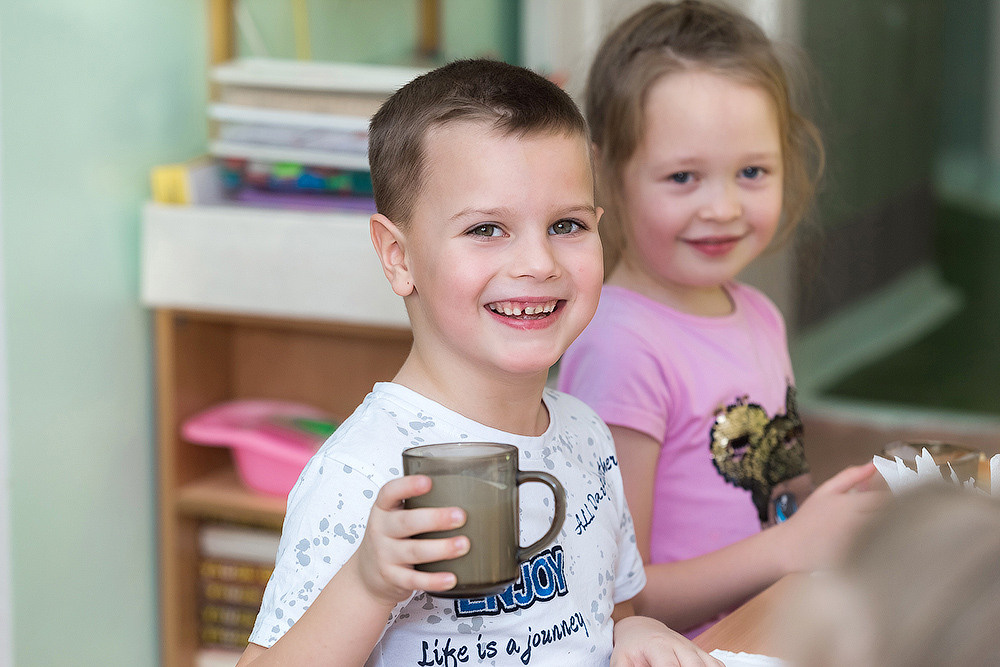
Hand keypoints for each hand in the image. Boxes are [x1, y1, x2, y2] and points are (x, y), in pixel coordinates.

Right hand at [348, 474, 469, 605]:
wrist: (367, 575)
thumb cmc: (390, 539)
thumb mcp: (394, 517)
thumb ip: (418, 505)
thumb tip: (464, 493)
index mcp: (383, 510)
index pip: (390, 492)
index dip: (408, 486)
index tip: (428, 481)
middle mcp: (381, 530)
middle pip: (406, 522)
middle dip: (435, 519)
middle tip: (460, 516)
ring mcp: (385, 555)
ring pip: (414, 551)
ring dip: (441, 548)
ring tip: (463, 544)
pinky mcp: (393, 578)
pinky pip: (414, 580)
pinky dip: (434, 580)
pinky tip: (451, 578)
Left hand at [611, 616, 722, 666]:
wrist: (641, 630)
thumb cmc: (630, 649)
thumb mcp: (621, 661)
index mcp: (658, 645)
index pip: (670, 666)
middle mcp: (680, 645)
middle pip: (694, 665)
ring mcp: (693, 648)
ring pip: (709, 665)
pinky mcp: (701, 653)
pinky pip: (716, 664)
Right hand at [775, 462, 886, 571]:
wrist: (791, 546)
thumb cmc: (808, 518)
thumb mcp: (826, 490)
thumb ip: (851, 476)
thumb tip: (874, 464)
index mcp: (851, 504)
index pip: (887, 499)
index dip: (895, 497)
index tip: (895, 497)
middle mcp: (858, 523)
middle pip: (891, 516)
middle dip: (895, 513)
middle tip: (892, 512)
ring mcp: (859, 543)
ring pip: (888, 533)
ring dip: (891, 528)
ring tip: (884, 526)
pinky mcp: (859, 559)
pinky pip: (880, 550)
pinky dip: (883, 545)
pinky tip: (874, 543)